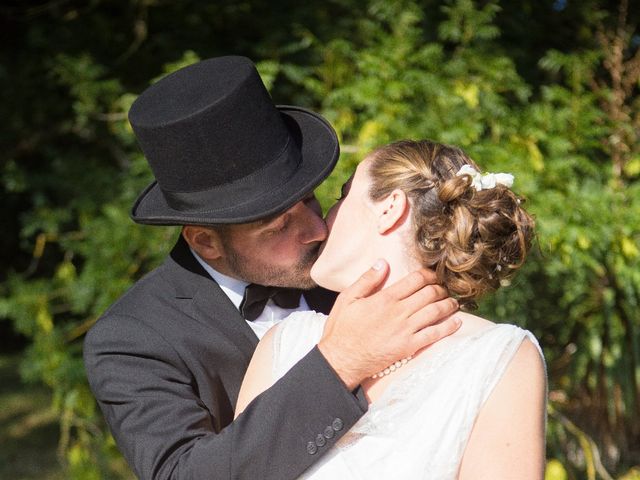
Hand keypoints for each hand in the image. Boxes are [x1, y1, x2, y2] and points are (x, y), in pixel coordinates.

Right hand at [317, 259, 459, 389]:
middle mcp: (399, 312)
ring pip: (435, 311)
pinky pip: (435, 334)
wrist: (342, 359)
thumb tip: (383, 262)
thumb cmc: (342, 329)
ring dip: (448, 304)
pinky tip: (457, 322)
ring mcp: (406, 330)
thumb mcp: (347, 299)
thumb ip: (366, 280)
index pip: (415, 280)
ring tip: (453, 301)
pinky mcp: (409, 347)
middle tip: (443, 288)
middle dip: (440, 288)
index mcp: (385, 298)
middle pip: (430, 293)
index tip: (432, 274)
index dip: (428, 274)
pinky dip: (448, 327)